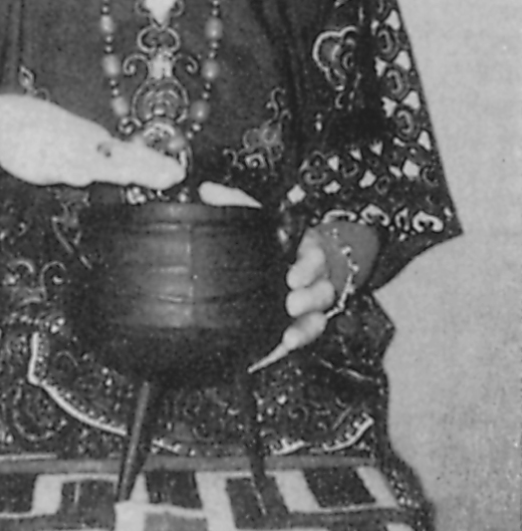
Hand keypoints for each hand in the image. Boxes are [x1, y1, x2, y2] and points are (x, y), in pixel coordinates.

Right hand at [0, 95, 184, 189]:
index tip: (179, 173)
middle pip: (121, 159)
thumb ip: (103, 160)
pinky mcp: (41, 160)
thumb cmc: (47, 136)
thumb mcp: (80, 147)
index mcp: (98, 144)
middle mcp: (87, 146)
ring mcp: (65, 152)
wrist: (6, 120)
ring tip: (132, 175)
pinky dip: (70, 170)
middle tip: (173, 176)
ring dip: (112, 169)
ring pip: (91, 163)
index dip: (156, 165)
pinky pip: (57, 167)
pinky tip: (82, 176)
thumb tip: (133, 169)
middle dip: (147, 169)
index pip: (133, 156)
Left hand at [200, 181, 335, 353]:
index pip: (314, 252)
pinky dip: (301, 336)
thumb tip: (207, 190)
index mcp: (298, 248)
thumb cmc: (256, 242)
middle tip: (290, 297)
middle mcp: (307, 275)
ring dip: (307, 315)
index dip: (308, 263)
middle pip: (323, 284)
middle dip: (309, 292)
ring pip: (320, 309)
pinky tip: (287, 339)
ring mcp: (305, 301)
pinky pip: (308, 332)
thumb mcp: (244, 217)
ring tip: (288, 316)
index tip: (293, 271)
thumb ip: (229, 202)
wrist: (257, 273)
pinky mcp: (295, 323)